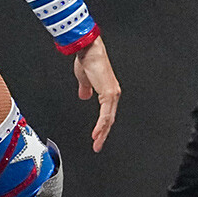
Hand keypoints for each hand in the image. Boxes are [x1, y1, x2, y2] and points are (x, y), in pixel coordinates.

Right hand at [73, 37, 120, 152]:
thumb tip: (84, 96)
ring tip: (97, 143)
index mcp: (108, 92)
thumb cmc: (87, 60)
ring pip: (109, 119)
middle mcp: (113, 94)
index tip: (97, 136)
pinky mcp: (109, 93)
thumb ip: (85, 89)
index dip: (103, 126)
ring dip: (102, 133)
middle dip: (103, 134)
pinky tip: (97, 133)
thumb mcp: (84, 80)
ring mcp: (112, 94)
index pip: (107, 113)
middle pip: (110, 119)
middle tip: (98, 146)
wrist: (88, 50)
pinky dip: (101, 125)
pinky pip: (106, 114)